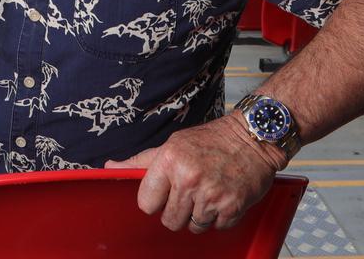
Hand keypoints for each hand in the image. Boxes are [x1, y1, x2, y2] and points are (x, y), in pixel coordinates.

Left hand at [105, 112, 286, 233]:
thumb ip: (141, 161)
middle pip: (169, 221)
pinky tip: (223, 197)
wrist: (254, 136)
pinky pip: (216, 227)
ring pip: (193, 226)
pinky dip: (220, 217)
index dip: (155, 201)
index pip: (146, 203)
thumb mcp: (172, 144)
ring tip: (209, 193)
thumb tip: (108, 167)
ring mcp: (211, 195)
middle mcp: (189, 179)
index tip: (164, 194)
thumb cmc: (211, 140)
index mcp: (169, 161)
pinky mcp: (232, 207)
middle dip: (178, 211)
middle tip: (191, 193)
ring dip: (200, 215)